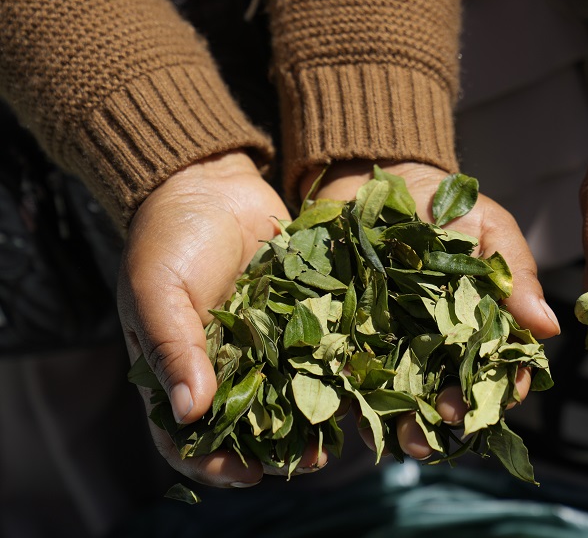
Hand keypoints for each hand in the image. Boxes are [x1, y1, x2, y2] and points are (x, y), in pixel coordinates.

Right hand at [118, 151, 325, 486]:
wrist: (211, 184)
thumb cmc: (168, 237)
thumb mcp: (158, 290)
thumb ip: (172, 348)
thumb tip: (189, 414)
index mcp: (177, 369)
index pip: (186, 437)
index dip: (214, 463)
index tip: (248, 475)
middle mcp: (223, 366)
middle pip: (249, 427)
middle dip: (279, 451)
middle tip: (312, 461)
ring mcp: (262, 344)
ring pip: (289, 398)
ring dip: (313, 420)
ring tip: (340, 434)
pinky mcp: (296, 317)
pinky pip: (315, 353)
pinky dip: (333, 372)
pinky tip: (357, 384)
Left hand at [300, 160, 559, 458]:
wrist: (375, 180)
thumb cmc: (445, 204)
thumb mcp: (489, 229)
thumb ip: (515, 274)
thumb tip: (549, 328)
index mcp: (481, 324)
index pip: (498, 369)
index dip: (495, 392)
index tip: (482, 404)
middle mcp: (440, 345)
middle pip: (451, 395)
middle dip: (446, 421)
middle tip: (437, 429)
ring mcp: (394, 346)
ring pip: (404, 399)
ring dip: (405, 426)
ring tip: (402, 441)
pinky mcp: (350, 339)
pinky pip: (353, 377)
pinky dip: (352, 400)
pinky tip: (351, 412)